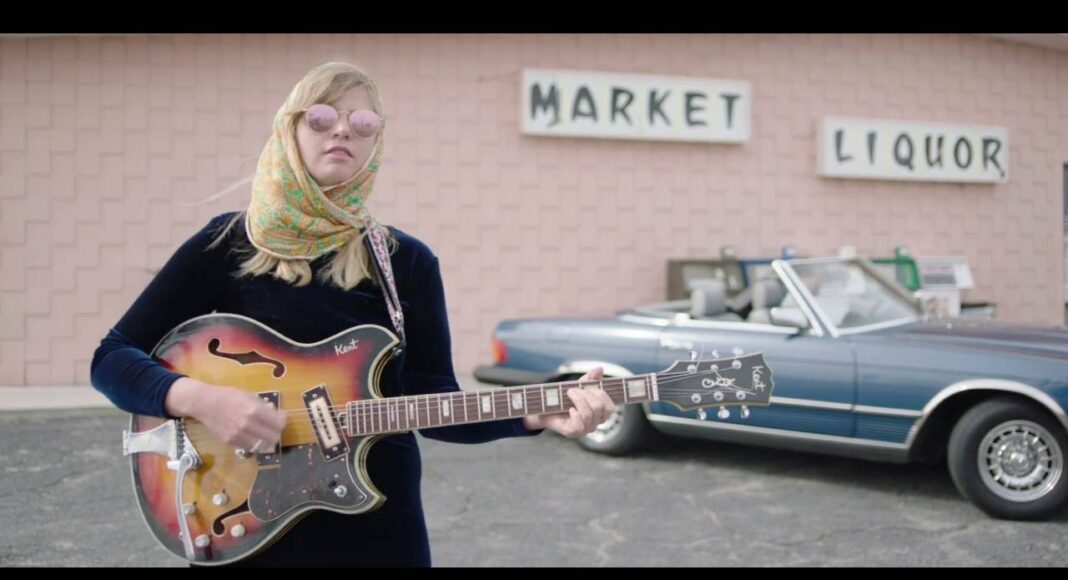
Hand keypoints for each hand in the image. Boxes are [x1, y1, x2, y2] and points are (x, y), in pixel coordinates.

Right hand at [165, 377, 287, 450]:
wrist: (204, 403)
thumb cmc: (228, 395)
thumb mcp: (249, 395)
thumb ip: (263, 406)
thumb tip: (276, 414)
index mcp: (254, 410)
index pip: (279, 423)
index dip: (283, 421)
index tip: (282, 417)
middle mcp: (248, 424)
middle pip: (274, 437)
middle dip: (278, 432)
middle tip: (276, 428)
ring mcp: (239, 435)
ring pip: (263, 446)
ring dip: (269, 442)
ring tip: (268, 435)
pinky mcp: (231, 442)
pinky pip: (251, 448)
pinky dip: (257, 445)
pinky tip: (257, 439)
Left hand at [522, 367, 614, 437]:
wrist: (545, 408)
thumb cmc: (564, 398)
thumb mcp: (578, 386)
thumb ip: (590, 379)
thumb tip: (600, 369)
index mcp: (599, 414)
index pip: (610, 407)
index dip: (601, 394)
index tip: (588, 387)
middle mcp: (594, 423)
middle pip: (599, 408)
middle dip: (586, 395)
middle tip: (573, 389)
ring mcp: (584, 430)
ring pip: (588, 414)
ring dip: (577, 400)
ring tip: (569, 393)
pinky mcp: (573, 433)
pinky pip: (579, 424)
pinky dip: (574, 413)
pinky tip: (568, 409)